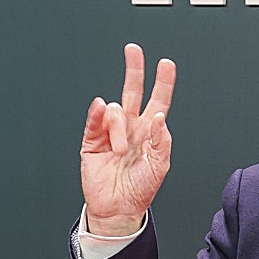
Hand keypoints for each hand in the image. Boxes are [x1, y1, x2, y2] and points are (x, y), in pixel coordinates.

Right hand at [80, 43, 176, 235]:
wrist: (118, 208)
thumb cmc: (141, 189)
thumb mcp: (160, 166)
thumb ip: (161, 141)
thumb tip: (158, 117)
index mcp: (150, 132)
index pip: (158, 102)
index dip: (163, 83)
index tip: (166, 64)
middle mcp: (131, 127)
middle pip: (133, 91)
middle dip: (134, 70)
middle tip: (133, 50)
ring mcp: (111, 132)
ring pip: (115, 110)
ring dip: (119, 129)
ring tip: (120, 151)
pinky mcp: (92, 140)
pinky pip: (94, 119)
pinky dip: (98, 114)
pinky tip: (101, 111)